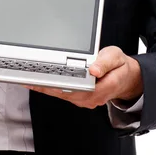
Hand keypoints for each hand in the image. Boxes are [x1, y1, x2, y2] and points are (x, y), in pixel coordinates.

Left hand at [26, 46, 142, 108]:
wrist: (126, 77)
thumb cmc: (120, 66)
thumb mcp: (116, 57)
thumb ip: (105, 62)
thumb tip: (94, 70)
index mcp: (102, 87)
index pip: (79, 88)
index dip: (60, 84)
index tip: (46, 78)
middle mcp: (92, 97)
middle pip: (66, 93)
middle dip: (46, 86)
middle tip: (29, 78)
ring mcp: (86, 99)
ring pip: (62, 95)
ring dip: (45, 88)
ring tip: (28, 80)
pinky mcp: (80, 98)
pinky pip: (63, 94)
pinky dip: (49, 88)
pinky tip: (38, 83)